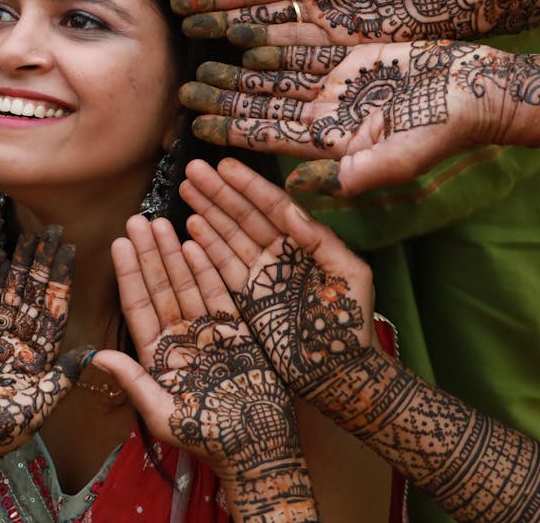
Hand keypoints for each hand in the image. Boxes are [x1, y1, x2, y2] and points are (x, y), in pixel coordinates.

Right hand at [0, 228, 87, 520]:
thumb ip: (59, 379)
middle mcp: (1, 343)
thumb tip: (91, 353)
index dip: (57, 276)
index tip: (68, 245)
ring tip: (8, 222)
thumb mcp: (30, 409)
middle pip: (21, 290)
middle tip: (45, 226)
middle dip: (33, 258)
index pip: (48, 308)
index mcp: (27, 358)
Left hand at [94, 215, 317, 521]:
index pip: (138, 306)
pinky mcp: (235, 332)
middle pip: (160, 287)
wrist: (259, 449)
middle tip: (137, 218)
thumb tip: (96, 357)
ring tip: (162, 222)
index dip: (128, 274)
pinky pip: (218, 294)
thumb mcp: (165, 414)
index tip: (118, 242)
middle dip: (148, 253)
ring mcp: (207, 333)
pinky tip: (194, 244)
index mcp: (158, 357)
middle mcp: (180, 339)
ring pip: (186, 284)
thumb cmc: (209, 439)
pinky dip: (206, 270)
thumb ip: (134, 382)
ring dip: (173, 254)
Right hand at [179, 158, 372, 397]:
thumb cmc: (353, 326)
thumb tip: (291, 211)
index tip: (224, 166)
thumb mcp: (350, 277)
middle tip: (193, 168)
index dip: (248, 186)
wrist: (340, 373)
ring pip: (229, 236)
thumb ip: (323, 242)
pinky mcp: (247, 299)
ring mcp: (261, 276)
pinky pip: (223, 268)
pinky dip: (206, 248)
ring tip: (186, 188)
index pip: (273, 207)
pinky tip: (190, 226)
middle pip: (244, 216)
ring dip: (207, 212)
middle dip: (219, 192)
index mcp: (305, 244)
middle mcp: (280, 255)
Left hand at [181, 40, 516, 195]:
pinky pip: (303, 48)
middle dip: (222, 98)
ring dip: (238, 69)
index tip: (191, 125)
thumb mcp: (398, 160)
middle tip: (181, 89)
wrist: (484, 89)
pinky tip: (239, 34)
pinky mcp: (353, 58)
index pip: (269, 136)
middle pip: (263, 105)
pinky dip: (272, 42)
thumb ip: (348, 176)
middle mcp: (328, 116)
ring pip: (276, 76)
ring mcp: (339, 87)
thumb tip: (295, 188)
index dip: (230, 130)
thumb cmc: (447, 130)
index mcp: (333, 143)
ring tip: (200, 59)